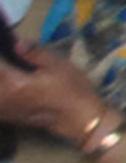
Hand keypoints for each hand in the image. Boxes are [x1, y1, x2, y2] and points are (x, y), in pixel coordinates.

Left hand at [0, 45, 115, 150]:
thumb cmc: (73, 90)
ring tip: (10, 76)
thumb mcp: (59, 66)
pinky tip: (9, 92)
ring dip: (2, 83)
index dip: (2, 57)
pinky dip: (2, 96)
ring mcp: (6, 110)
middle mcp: (5, 98)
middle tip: (9, 62)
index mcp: (14, 83)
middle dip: (2, 70)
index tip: (7, 47)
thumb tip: (17, 43)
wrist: (80, 119)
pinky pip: (0, 105)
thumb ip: (35, 54)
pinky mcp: (11, 117)